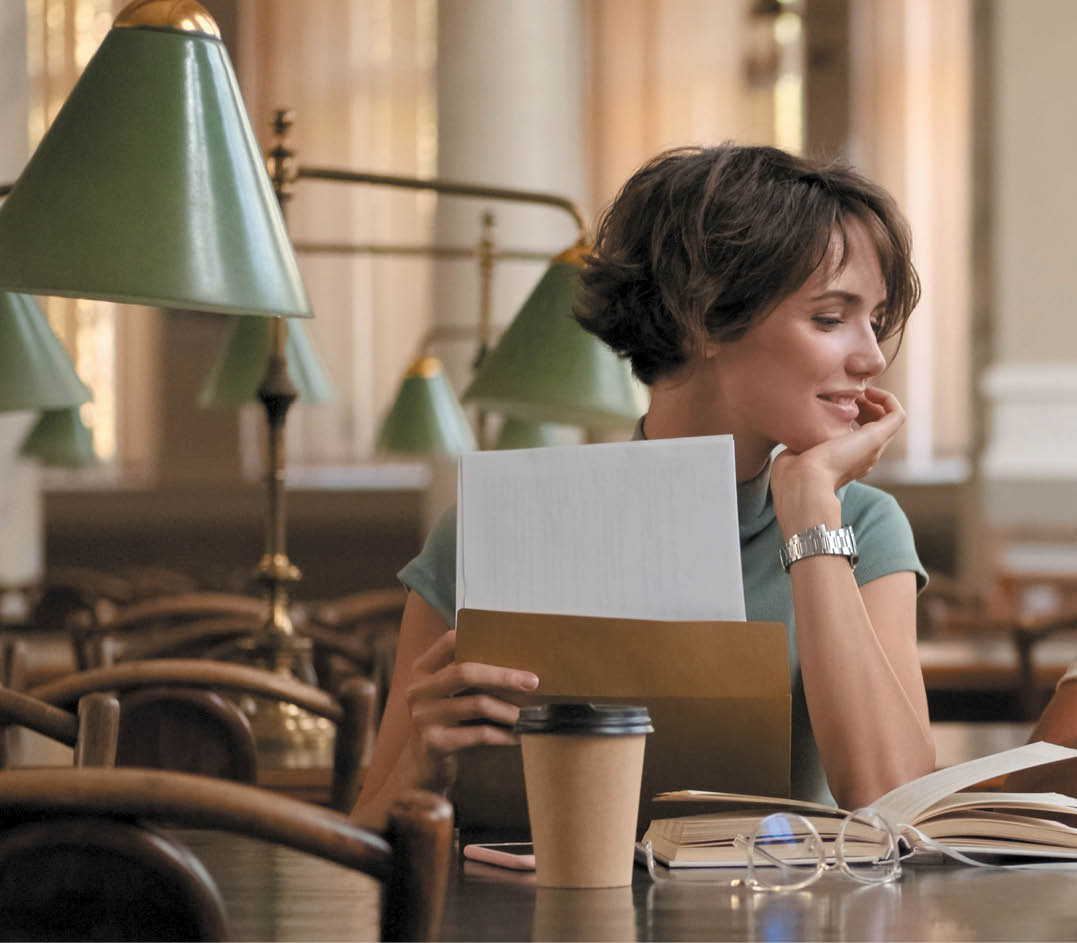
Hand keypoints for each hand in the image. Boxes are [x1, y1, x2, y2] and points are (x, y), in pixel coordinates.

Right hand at [402, 629, 538, 792]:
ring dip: (509, 710)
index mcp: (422, 671)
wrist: (422, 768)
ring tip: (529, 714)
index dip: (479, 638)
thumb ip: (465, 677)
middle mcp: (418, 690)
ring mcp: (423, 717)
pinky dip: (504, 735)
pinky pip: (479, 734)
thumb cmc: (446, 724)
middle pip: (466, 672)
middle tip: (533, 681)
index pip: (449, 641)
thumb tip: (516, 666)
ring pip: (477, 704)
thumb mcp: (446, 695)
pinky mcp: (434, 743)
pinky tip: (518, 736)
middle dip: (504, 676)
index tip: (511, 645)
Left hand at [770, 387, 904, 535]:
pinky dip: (887, 399)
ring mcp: (873, 449)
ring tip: (859, 391)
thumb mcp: (798, 450)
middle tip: (848, 395)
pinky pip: (897, 415)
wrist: (804, 480)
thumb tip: (797, 428)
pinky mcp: (878, 439)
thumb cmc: (794, 470)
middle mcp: (863, 457)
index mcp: (846, 463)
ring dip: (875, 401)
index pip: (858, 436)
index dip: (852, 415)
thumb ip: (803, 439)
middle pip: (875, 427)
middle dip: (864, 406)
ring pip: (887, 421)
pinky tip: (868, 391)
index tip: (835, 402)